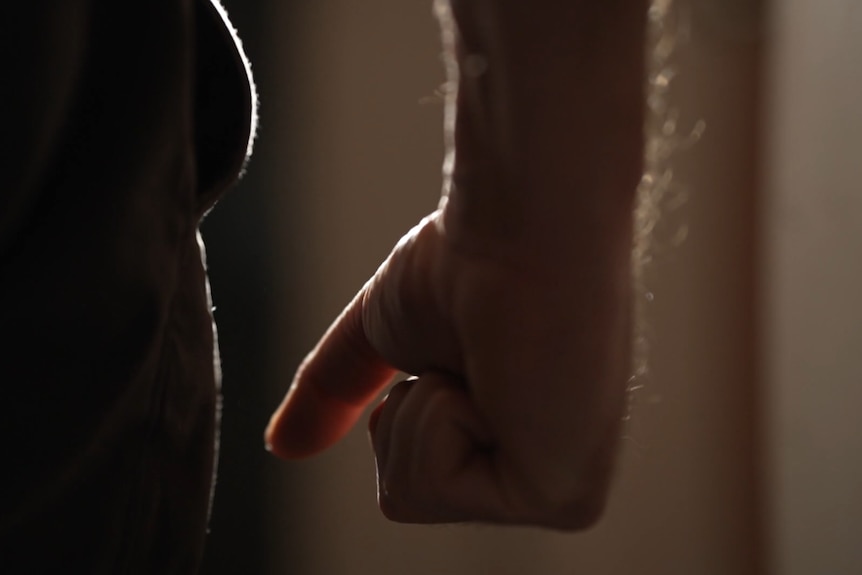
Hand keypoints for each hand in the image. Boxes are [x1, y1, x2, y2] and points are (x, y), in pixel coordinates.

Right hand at [264, 206, 632, 529]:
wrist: (517, 224)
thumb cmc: (466, 265)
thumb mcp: (385, 336)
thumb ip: (339, 390)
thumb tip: (280, 445)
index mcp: (521, 447)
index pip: (410, 480)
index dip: (405, 405)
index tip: (465, 350)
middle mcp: (551, 479)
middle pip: (402, 495)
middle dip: (409, 409)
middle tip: (473, 355)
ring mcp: (565, 494)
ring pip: (407, 496)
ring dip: (425, 407)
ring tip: (490, 360)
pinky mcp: (565, 498)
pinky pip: (429, 489)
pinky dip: (440, 416)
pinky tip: (502, 376)